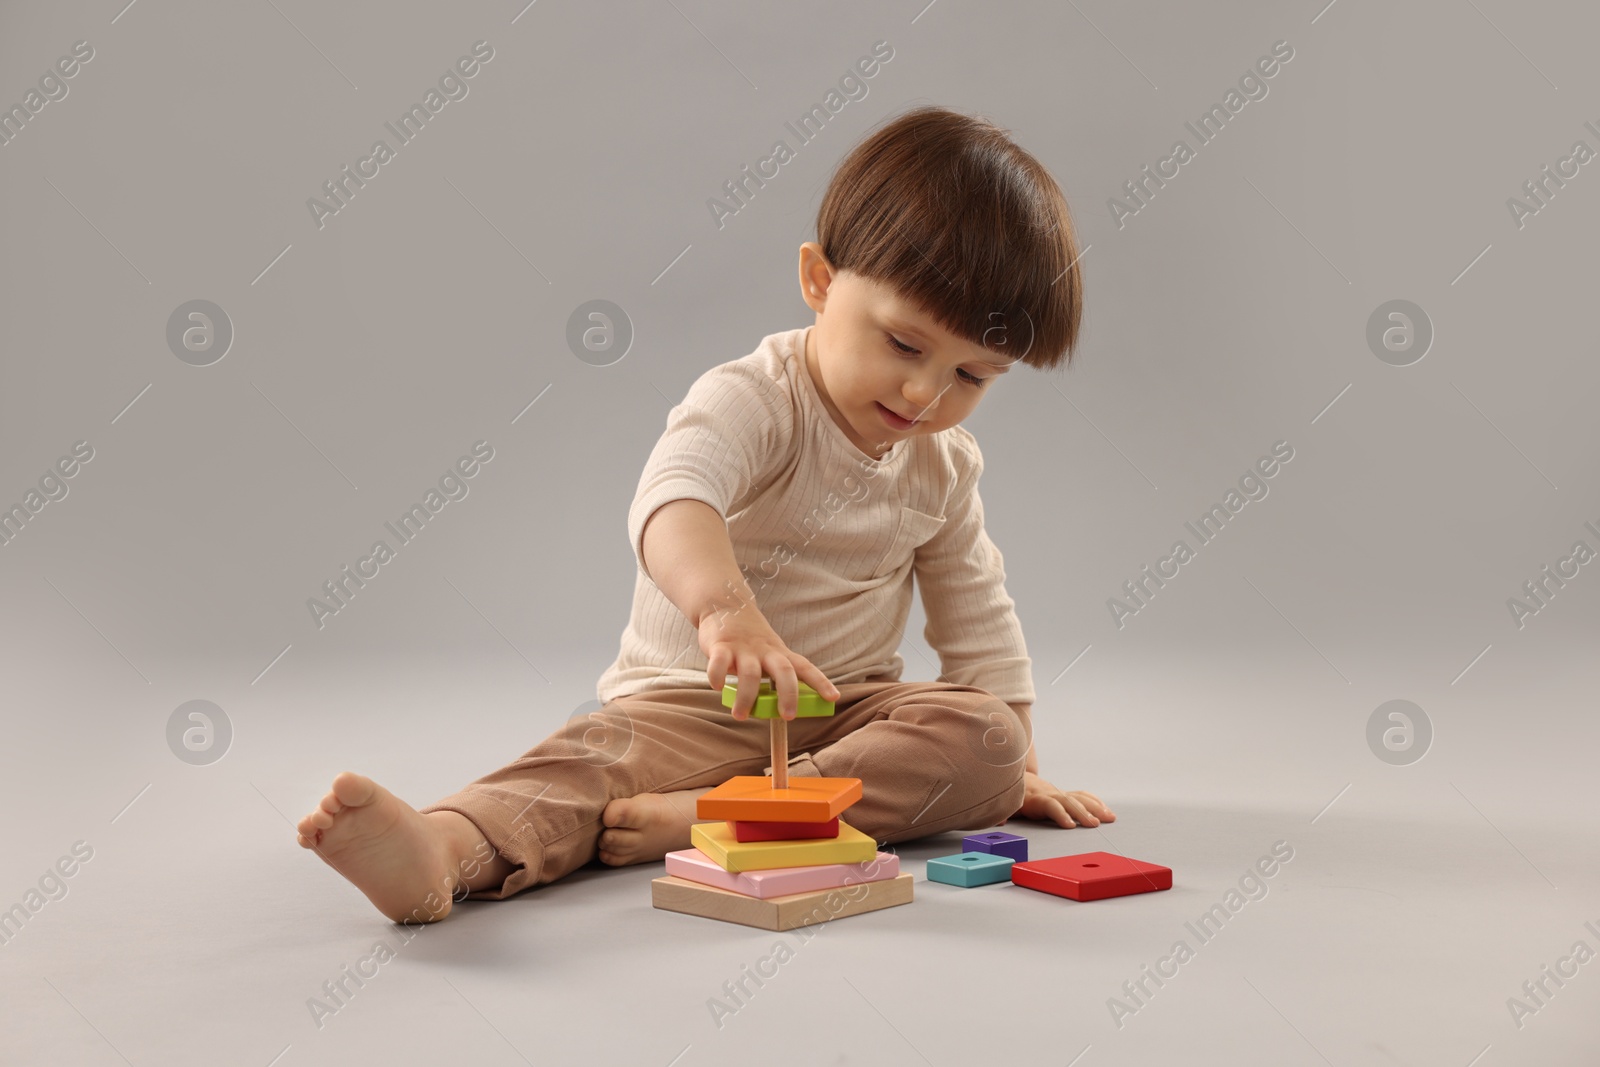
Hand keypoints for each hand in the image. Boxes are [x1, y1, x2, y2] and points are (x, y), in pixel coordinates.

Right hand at [698, 600, 838, 720]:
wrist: (724, 603)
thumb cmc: (750, 639)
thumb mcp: (768, 652)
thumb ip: (774, 676)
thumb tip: (782, 709)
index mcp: (779, 653)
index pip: (805, 667)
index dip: (821, 682)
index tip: (834, 698)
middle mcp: (765, 650)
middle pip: (784, 671)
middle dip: (789, 694)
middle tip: (789, 717)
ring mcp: (743, 648)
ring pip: (750, 674)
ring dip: (746, 697)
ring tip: (740, 715)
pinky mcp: (720, 646)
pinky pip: (718, 663)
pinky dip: (718, 677)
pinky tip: (718, 688)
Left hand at [1004, 773, 1114, 828]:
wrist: (1012, 777)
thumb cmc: (1008, 796)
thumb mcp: (1002, 804)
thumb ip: (1002, 813)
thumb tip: (999, 821)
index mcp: (1034, 798)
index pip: (1050, 805)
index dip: (1059, 814)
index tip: (1069, 825)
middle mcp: (1049, 793)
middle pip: (1068, 802)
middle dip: (1082, 813)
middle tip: (1094, 824)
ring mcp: (1058, 793)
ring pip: (1078, 798)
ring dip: (1095, 807)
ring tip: (1109, 818)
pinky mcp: (1063, 794)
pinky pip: (1081, 796)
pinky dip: (1094, 802)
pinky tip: (1106, 811)